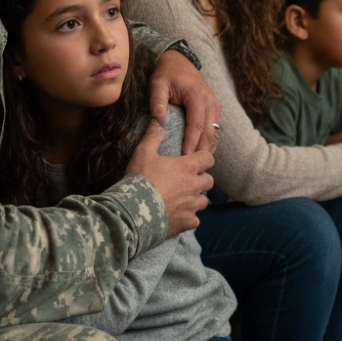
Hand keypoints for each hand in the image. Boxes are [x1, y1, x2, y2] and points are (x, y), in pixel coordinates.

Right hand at [126, 117, 215, 235]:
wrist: (132, 212)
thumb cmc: (138, 180)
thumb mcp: (143, 153)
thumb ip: (153, 135)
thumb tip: (158, 117)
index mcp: (187, 167)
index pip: (208, 158)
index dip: (202, 159)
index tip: (194, 161)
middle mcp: (194, 186)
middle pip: (209, 180)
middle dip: (200, 179)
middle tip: (185, 181)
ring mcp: (192, 205)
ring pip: (204, 200)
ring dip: (196, 198)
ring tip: (181, 198)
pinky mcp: (188, 222)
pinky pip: (195, 219)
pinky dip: (188, 217)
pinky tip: (176, 215)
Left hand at [149, 49, 220, 155]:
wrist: (179, 61)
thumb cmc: (166, 74)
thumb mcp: (157, 83)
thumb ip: (157, 100)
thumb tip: (159, 119)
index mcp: (197, 96)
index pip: (196, 124)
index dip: (191, 142)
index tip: (185, 157)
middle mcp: (210, 101)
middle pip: (209, 132)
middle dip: (201, 150)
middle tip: (191, 167)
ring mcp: (215, 105)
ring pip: (215, 133)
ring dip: (208, 148)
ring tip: (198, 164)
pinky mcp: (214, 109)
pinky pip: (215, 130)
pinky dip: (210, 142)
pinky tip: (202, 154)